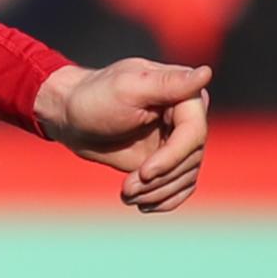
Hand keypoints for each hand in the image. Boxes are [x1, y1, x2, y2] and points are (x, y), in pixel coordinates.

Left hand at [33, 60, 210, 212]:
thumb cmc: (94, 97)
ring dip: (157, 192)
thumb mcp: (127, 87)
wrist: (71, 117)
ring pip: (186, 177)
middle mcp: (188, 118)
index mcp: (185, 95)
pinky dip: (164, 200)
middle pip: (191, 160)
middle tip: (126, 189)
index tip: (143, 172)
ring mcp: (178, 141)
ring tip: (127, 194)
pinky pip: (180, 187)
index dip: (172, 157)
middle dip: (160, 179)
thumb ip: (168, 83)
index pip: (194, 134)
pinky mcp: (167, 161)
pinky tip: (142, 204)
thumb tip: (205, 72)